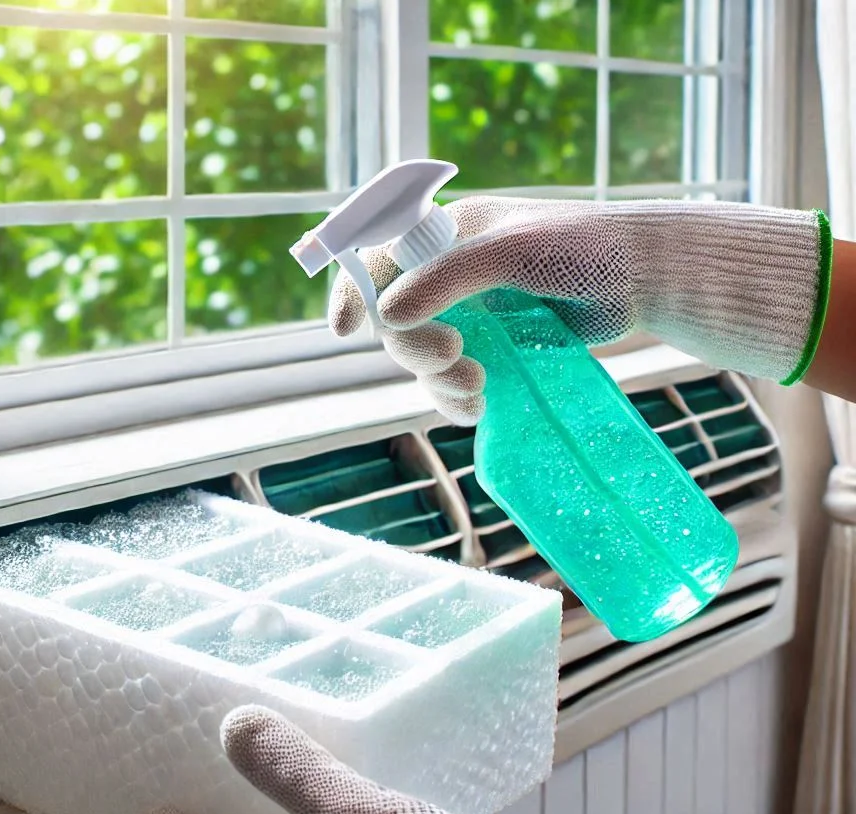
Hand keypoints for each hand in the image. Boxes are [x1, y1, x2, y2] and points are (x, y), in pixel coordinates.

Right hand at [330, 197, 826, 424]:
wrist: (643, 279)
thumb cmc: (583, 248)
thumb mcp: (511, 252)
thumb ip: (447, 277)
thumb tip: (387, 316)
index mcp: (446, 233)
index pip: (378, 259)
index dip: (352, 292)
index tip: (341, 330)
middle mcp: (451, 274)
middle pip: (398, 321)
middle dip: (415, 349)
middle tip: (454, 361)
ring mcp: (471, 314)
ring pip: (423, 358)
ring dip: (438, 380)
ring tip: (476, 389)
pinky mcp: (494, 349)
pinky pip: (453, 381)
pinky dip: (456, 400)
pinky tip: (477, 408)